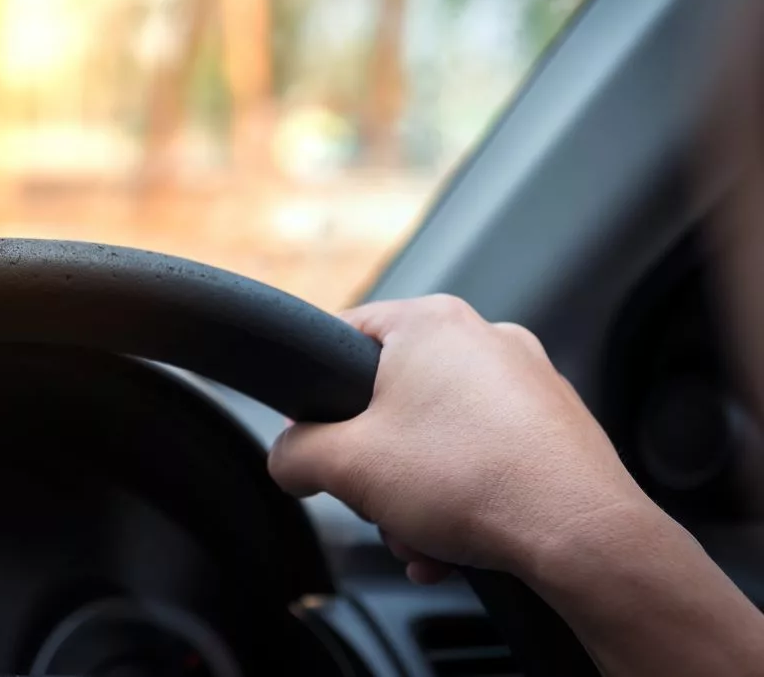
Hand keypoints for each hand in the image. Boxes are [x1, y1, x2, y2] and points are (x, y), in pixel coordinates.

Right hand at [268, 295, 650, 581]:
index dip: (316, 390)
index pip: (343, 334)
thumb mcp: (345, 466)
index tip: (311, 436)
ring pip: (439, 436)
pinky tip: (454, 545)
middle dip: (376, 464)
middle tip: (374, 501)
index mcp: (430, 323)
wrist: (580, 534)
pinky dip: (461, 498)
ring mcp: (526, 380)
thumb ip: (294, 453)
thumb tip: (287, 458)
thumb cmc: (473, 479)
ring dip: (416, 493)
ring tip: (421, 537)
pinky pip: (483, 455)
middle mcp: (483, 338)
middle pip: (392, 398)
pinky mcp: (554, 424)